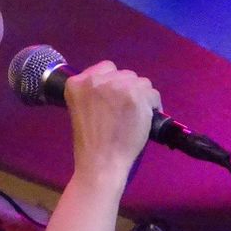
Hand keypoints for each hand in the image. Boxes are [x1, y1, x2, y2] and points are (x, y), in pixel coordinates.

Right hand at [64, 61, 161, 180]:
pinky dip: (153, 106)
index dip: (113, 83)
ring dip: (141, 97)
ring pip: (140, 82)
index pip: (105, 68)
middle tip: (127, 110)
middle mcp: (96, 80)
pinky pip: (153, 93)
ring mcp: (117, 86)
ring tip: (137, 115)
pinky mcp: (136, 95)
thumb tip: (116, 87)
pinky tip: (147, 119)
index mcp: (77, 83)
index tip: (116, 98)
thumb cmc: (90, 144)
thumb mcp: (80, 110)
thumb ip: (93, 93)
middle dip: (128, 90)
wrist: (101, 162)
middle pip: (124, 74)